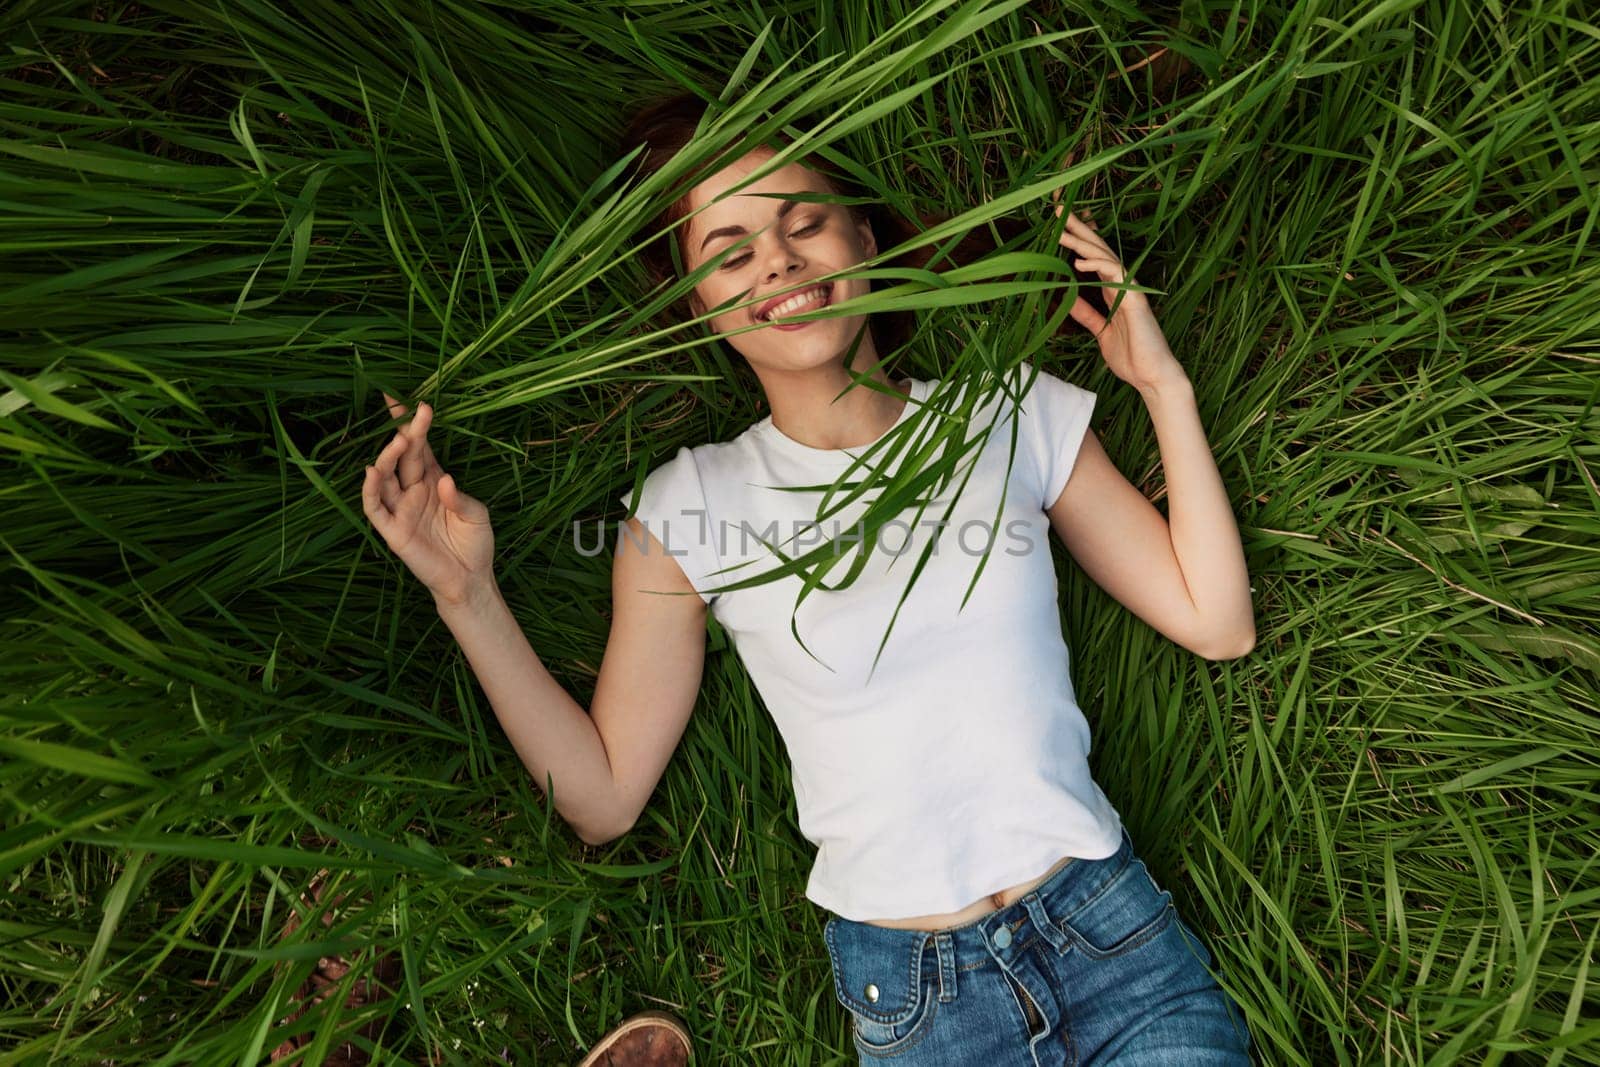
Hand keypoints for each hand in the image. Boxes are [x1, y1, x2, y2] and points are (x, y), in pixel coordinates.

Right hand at [360, 392, 495, 606]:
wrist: (469, 579)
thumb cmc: (474, 544)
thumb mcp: (476, 515)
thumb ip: (460, 497)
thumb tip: (443, 479)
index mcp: (434, 481)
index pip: (421, 447)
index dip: (414, 425)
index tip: (414, 401)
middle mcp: (414, 490)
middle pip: (403, 456)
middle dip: (403, 431)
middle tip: (408, 409)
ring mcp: (401, 509)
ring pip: (385, 477)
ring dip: (388, 457)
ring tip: (398, 440)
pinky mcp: (392, 530)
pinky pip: (374, 507)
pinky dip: (370, 489)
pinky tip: (372, 471)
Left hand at [1050, 200, 1186, 392]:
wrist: (1152, 377)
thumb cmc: (1130, 357)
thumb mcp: (1100, 333)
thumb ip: (1087, 315)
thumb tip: (1067, 301)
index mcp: (1114, 292)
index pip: (1093, 259)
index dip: (1078, 241)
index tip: (1060, 226)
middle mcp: (1122, 286)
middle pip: (1098, 250)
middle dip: (1078, 229)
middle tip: (1058, 210)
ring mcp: (1130, 291)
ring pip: (1105, 257)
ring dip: (1082, 242)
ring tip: (1061, 230)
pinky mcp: (1135, 300)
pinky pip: (1116, 276)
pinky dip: (1097, 266)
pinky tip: (1078, 263)